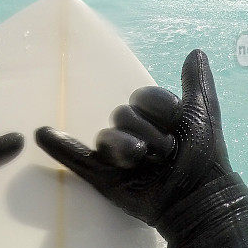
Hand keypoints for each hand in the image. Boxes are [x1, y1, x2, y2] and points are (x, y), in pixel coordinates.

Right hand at [35, 49, 230, 227]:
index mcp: (154, 116)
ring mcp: (117, 154)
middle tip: (166, 150)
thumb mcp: (204, 113)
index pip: (142, 96)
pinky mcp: (105, 175)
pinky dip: (60, 146)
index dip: (159, 107)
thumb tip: (195, 51)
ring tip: (145, 161)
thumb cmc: (204, 155)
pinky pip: (78, 157)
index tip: (177, 121)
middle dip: (147, 131)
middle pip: (123, 115)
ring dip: (126, 147)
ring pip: (107, 136)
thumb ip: (197, 83)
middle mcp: (133, 131)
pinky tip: (44, 134)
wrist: (199, 196)